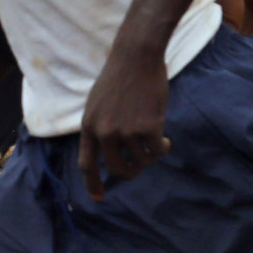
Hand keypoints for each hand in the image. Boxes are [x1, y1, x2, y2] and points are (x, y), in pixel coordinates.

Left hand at [74, 51, 171, 198]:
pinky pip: (156, 150)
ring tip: (157, 142)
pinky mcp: (147, 127)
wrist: (137, 56)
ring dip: (151, 156)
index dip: (93, 183)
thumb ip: (101, 127)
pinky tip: (166, 139)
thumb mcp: (99, 103)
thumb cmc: (120, 76)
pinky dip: (163, 147)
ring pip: (141, 161)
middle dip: (132, 171)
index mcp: (89, 126)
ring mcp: (125, 131)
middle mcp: (104, 132)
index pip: (87, 164)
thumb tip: (112, 152)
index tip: (99, 196)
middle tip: (142, 164)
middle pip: (117, 169)